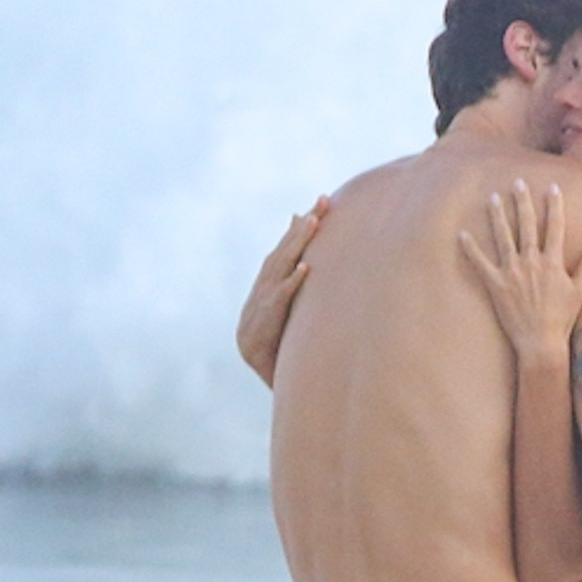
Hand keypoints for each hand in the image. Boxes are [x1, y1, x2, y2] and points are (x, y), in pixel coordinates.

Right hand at [236, 197, 328, 380]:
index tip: (317, 207)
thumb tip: (321, 272)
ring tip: (313, 222)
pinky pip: (279, 302)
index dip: (299, 230)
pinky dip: (291, 284)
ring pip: (279, 269)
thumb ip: (302, 294)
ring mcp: (258, 308)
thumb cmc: (287, 350)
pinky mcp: (262, 326)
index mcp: (267, 290)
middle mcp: (260, 294)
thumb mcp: (295, 317)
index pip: (284, 253)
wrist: (266, 379)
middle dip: (302, 227)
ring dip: (296, 244)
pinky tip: (305, 268)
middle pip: (282, 253)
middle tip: (322, 201)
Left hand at [459, 180, 581, 365]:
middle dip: (523, 202)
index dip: (554, 206)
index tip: (552, 187)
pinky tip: (462, 234)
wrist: (541, 343)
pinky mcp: (495, 286)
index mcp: (553, 262)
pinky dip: (471, 249)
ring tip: (493, 198)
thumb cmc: (562, 318)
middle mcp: (532, 263)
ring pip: (503, 238)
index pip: (554, 227)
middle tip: (518, 182)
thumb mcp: (581, 289)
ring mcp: (512, 273)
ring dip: (498, 216)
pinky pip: (480, 263)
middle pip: (526, 225)